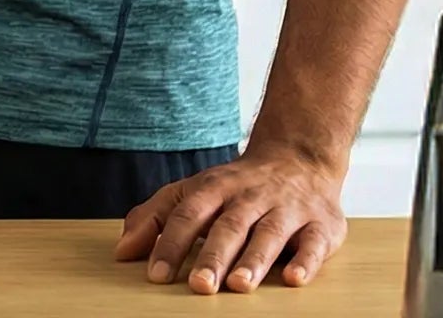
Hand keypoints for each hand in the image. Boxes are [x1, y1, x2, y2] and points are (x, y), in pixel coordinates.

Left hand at [115, 143, 347, 294]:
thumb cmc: (237, 187)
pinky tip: (294, 279)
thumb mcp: (193, 192)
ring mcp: (287, 210)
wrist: (300, 157)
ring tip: (239, 285)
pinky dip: (306, 261)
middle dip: (213, 256)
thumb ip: (155, 217)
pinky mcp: (321, 225)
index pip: (187, 215)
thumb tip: (122, 251)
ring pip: (269, 234)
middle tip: (200, 285)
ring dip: (255, 260)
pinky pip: (314, 243)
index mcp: (214, 188)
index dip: (170, 244)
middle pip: (229, 227)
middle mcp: (250, 198)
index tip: (155, 275)